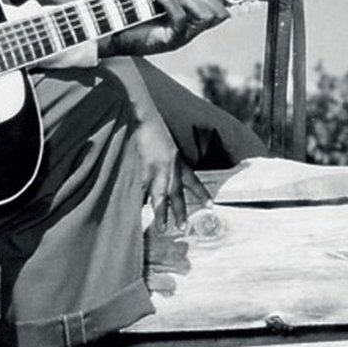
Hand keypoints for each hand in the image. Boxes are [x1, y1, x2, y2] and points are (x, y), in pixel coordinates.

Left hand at [112, 0, 228, 55]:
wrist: (113, 23)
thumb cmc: (133, 4)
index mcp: (193, 11)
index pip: (221, 4)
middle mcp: (193, 24)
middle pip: (221, 13)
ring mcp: (184, 33)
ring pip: (208, 18)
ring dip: (194, 0)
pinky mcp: (171, 39)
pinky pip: (182, 20)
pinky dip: (172, 2)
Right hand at [130, 108, 211, 231]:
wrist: (143, 117)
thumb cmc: (153, 128)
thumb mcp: (166, 144)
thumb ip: (167, 158)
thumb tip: (163, 168)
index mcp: (177, 159)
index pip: (192, 180)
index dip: (201, 193)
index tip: (210, 205)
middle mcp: (170, 167)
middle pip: (177, 194)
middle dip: (181, 211)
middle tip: (183, 228)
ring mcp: (155, 170)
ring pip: (160, 197)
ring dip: (161, 213)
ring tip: (162, 229)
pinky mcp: (141, 170)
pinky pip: (140, 190)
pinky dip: (138, 201)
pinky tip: (137, 212)